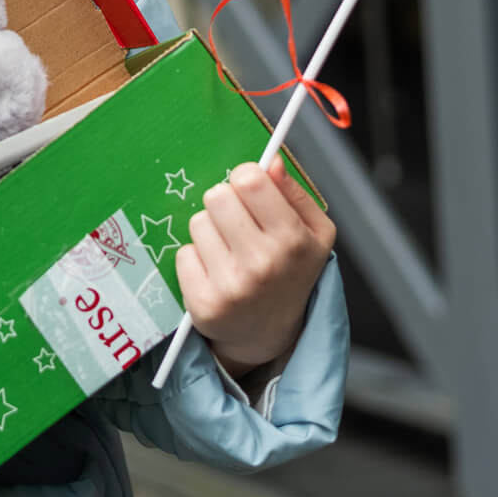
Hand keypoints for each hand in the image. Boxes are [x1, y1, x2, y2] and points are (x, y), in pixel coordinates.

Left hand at [176, 157, 336, 379]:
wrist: (270, 333)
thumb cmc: (292, 272)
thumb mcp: (314, 232)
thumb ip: (294, 192)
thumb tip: (272, 163)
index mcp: (294, 240)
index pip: (250, 180)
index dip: (246, 179)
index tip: (250, 192)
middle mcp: (264, 264)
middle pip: (216, 195)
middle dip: (225, 204)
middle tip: (238, 225)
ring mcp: (231, 286)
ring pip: (197, 222)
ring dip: (210, 232)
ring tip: (230, 252)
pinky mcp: (203, 304)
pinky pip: (183, 253)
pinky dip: (196, 259)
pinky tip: (215, 273)